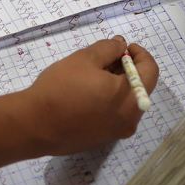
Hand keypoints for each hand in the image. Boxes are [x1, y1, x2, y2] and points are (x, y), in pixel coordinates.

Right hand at [0, 36, 158, 180]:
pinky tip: (85, 94)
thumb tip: (120, 45)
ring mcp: (116, 132)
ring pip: (125, 103)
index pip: (150, 71)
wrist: (34, 124)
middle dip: (126, 69)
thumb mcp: (85, 58)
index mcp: (132, 98)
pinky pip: (113, 115)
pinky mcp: (101, 139)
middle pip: (140, 88)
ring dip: (116, 85)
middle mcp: (130, 119)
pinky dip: (107, 101)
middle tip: (105, 57)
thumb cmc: (61, 88)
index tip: (122, 46)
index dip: (139, 54)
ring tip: (93, 74)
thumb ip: (108, 48)